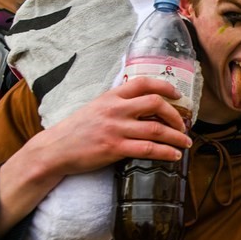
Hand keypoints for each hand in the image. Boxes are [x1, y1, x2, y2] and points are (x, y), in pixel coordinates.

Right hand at [0, 78, 191, 235]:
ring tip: (186, 143)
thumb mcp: (97, 107)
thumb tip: (146, 104)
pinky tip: (174, 155)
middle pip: (156, 103)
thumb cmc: (77, 129)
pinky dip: (166, 152)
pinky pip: (148, 149)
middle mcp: (115, 109)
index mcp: (112, 96)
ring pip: (156, 129)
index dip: (165, 86)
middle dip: (176, 114)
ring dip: (177, 136)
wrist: (54, 150)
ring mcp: (115, 128)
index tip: (178, 95)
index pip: (144, 83)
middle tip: (184, 124)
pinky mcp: (114, 148)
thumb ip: (119, 103)